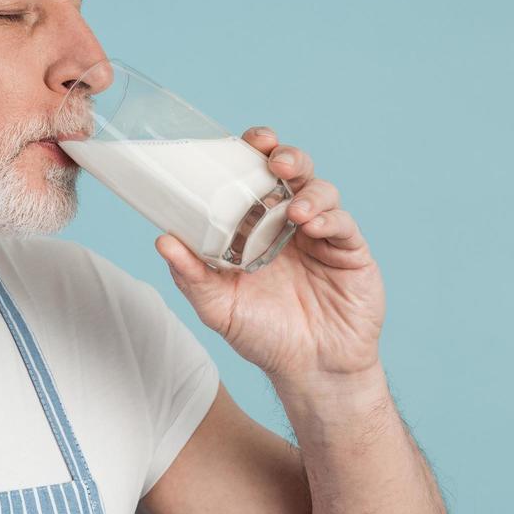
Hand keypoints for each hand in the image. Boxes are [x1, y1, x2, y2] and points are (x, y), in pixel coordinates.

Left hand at [153, 126, 385, 380]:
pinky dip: (329, 217)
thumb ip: (192, 275)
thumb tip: (162, 240)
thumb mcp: (218, 307)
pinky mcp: (351, 252)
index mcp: (259, 226)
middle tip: (274, 160)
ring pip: (322, 191)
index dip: (255, 152)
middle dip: (287, 157)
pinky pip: (343, 224)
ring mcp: (324, 236)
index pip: (258, 177)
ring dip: (308, 190)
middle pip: (295, 172)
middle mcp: (292, 224)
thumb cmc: (264, 336)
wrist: (310, 371)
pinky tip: (312, 224)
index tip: (246, 141)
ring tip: (293, 209)